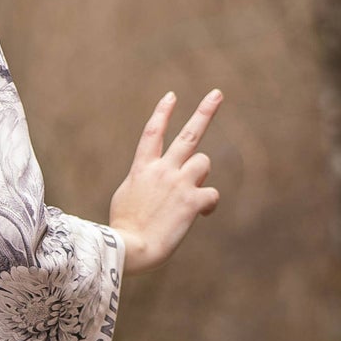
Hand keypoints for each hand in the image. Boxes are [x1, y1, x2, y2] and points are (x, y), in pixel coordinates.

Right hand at [109, 89, 222, 274]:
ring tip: (189, 194)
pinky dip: (209, 204)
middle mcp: (162, 170)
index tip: (172, 96)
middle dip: (205, 112)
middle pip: (188, 134)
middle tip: (217, 93)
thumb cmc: (124, 228)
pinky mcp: (192, 201)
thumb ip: (146, 182)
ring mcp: (178, 183)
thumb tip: (165, 181)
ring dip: (200, 176)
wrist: (130, 247)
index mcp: (142, 168)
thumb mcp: (127, 196)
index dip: (163, 113)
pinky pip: (212, 194)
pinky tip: (201, 215)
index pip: (152, 133)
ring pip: (203, 163)